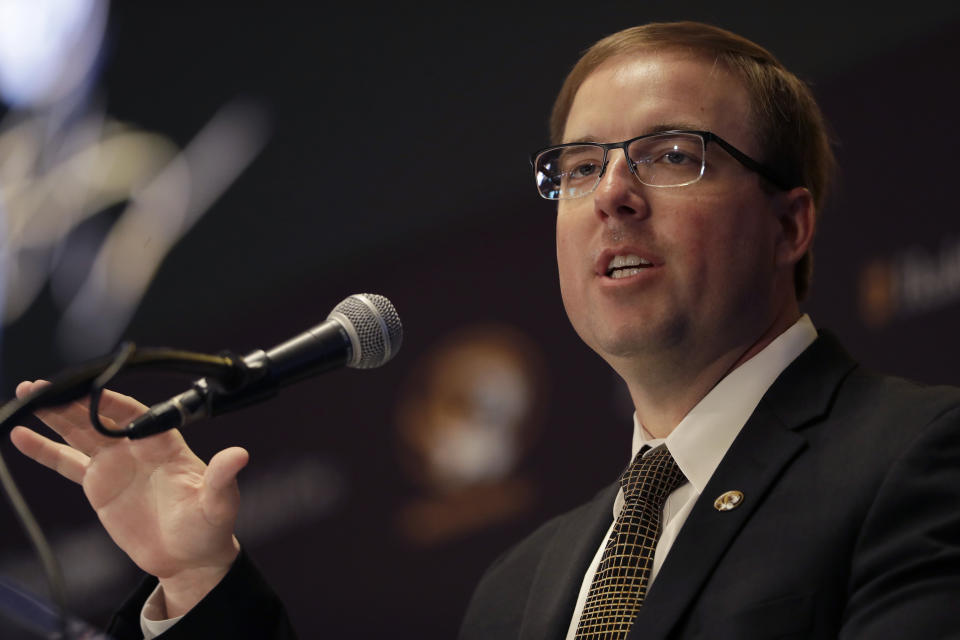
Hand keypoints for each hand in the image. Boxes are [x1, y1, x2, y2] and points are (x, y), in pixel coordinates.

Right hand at [9, 380, 248, 616]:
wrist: (190, 556)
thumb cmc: (209, 526)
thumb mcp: (219, 503)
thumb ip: (223, 478)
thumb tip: (240, 455)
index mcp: (165, 443)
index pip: (134, 415)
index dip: (109, 403)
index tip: (86, 390)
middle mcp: (137, 447)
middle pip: (99, 417)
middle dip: (72, 400)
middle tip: (42, 385)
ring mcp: (116, 463)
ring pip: (79, 433)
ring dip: (54, 415)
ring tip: (27, 393)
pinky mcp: (99, 484)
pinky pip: (68, 463)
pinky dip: (45, 450)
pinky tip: (22, 436)